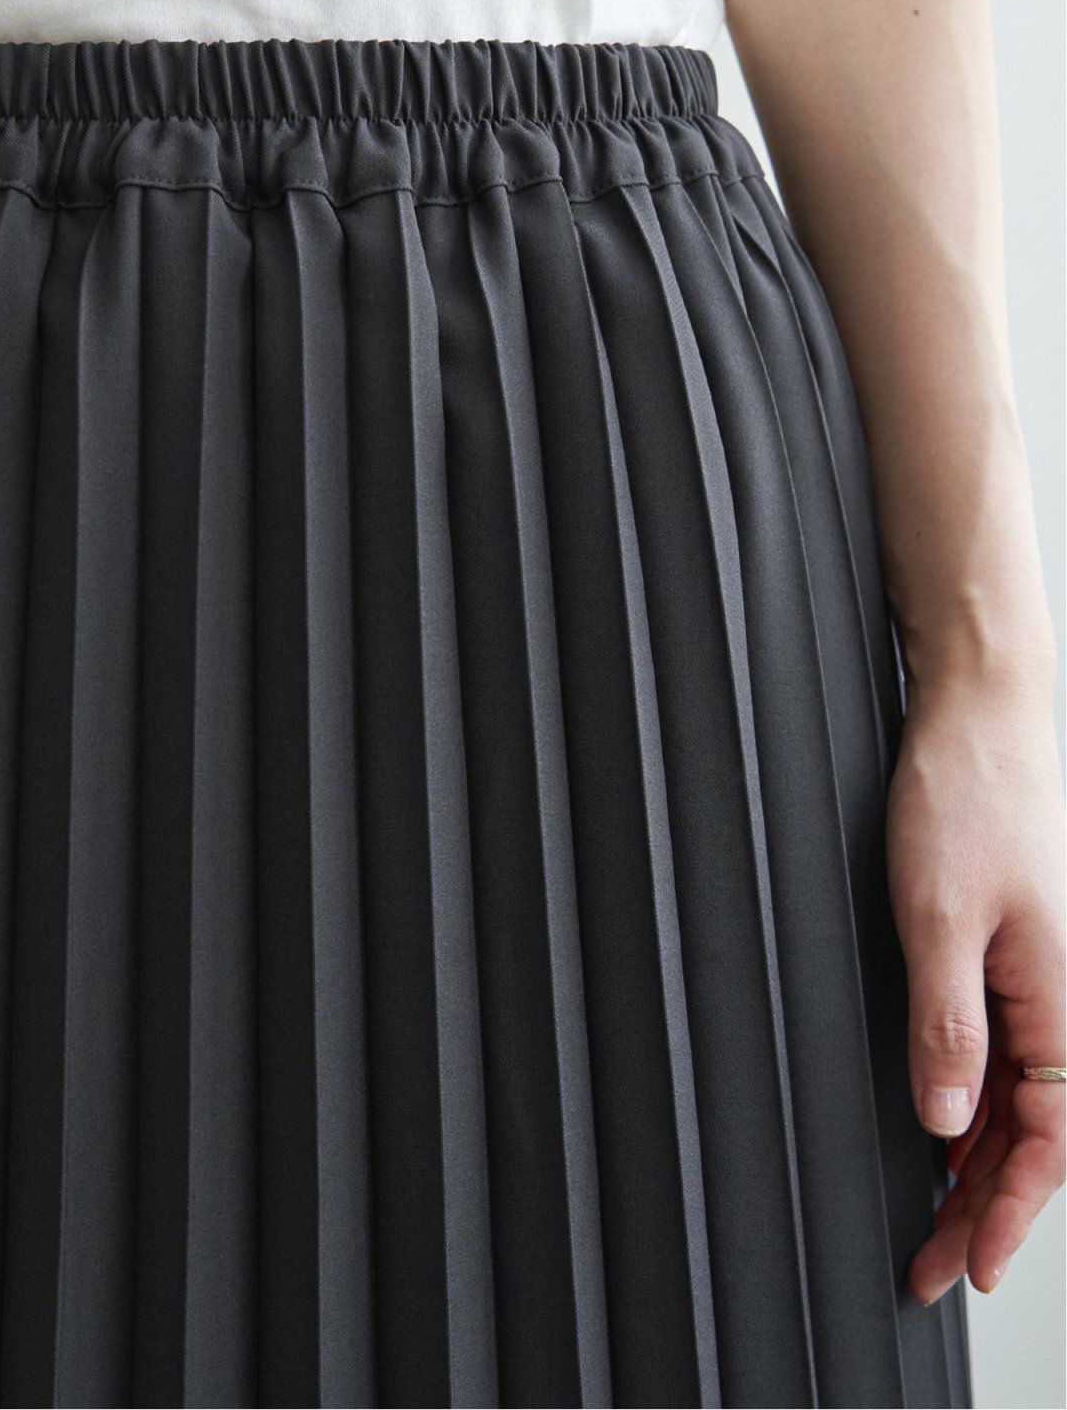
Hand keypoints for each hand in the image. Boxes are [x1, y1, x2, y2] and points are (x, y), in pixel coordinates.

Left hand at [888, 664, 1064, 1302]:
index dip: (1010, 1215)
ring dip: (977, 1166)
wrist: (981, 714)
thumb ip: (948, 1024)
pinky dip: (974, 1105)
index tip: (970, 1270)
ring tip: (930, 1224)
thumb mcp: (939, 915)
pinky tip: (943, 1132)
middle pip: (1037, 1137)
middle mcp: (1061, 999)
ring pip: (1019, 1103)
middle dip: (987, 1210)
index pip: (1051, 1143)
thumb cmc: (967, 797)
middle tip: (931, 1268)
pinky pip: (1004, 1054)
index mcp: (1063, 1003)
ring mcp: (1039, 978)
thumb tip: (946, 1123)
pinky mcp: (1010, 952)